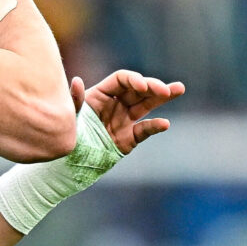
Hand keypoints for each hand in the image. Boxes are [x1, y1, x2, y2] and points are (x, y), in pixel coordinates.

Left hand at [69, 70, 184, 154]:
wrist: (68, 165)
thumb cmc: (67, 137)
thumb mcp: (69, 118)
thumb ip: (75, 101)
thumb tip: (76, 80)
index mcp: (100, 95)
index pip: (121, 80)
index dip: (134, 79)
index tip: (142, 86)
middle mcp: (115, 104)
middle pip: (138, 90)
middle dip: (153, 86)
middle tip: (167, 89)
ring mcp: (124, 120)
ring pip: (146, 105)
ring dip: (162, 97)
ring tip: (179, 88)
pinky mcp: (129, 139)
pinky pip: (144, 130)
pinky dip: (154, 127)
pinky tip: (164, 124)